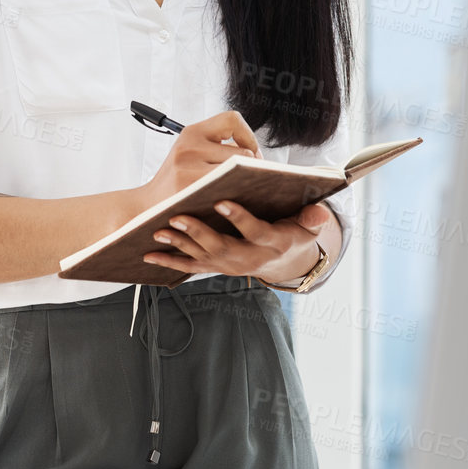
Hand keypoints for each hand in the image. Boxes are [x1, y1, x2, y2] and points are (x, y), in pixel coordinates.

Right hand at [136, 111, 259, 215]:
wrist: (146, 207)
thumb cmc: (175, 182)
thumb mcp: (189, 153)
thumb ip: (216, 146)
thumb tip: (258, 155)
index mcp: (191, 133)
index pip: (232, 119)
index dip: (248, 135)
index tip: (249, 153)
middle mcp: (189, 147)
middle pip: (241, 152)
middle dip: (250, 167)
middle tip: (249, 179)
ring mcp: (188, 169)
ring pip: (237, 171)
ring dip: (243, 182)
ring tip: (240, 190)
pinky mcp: (189, 190)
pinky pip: (227, 189)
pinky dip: (235, 195)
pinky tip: (232, 201)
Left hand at [143, 197, 333, 285]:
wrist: (281, 262)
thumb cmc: (292, 234)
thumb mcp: (307, 227)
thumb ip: (312, 219)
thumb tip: (319, 212)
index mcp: (271, 244)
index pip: (255, 231)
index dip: (239, 219)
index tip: (222, 200)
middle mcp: (248, 259)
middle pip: (221, 248)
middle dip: (198, 233)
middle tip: (178, 216)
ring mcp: (229, 266)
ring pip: (201, 257)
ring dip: (179, 245)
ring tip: (159, 230)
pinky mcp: (214, 268)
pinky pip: (189, 267)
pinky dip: (169, 261)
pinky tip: (148, 254)